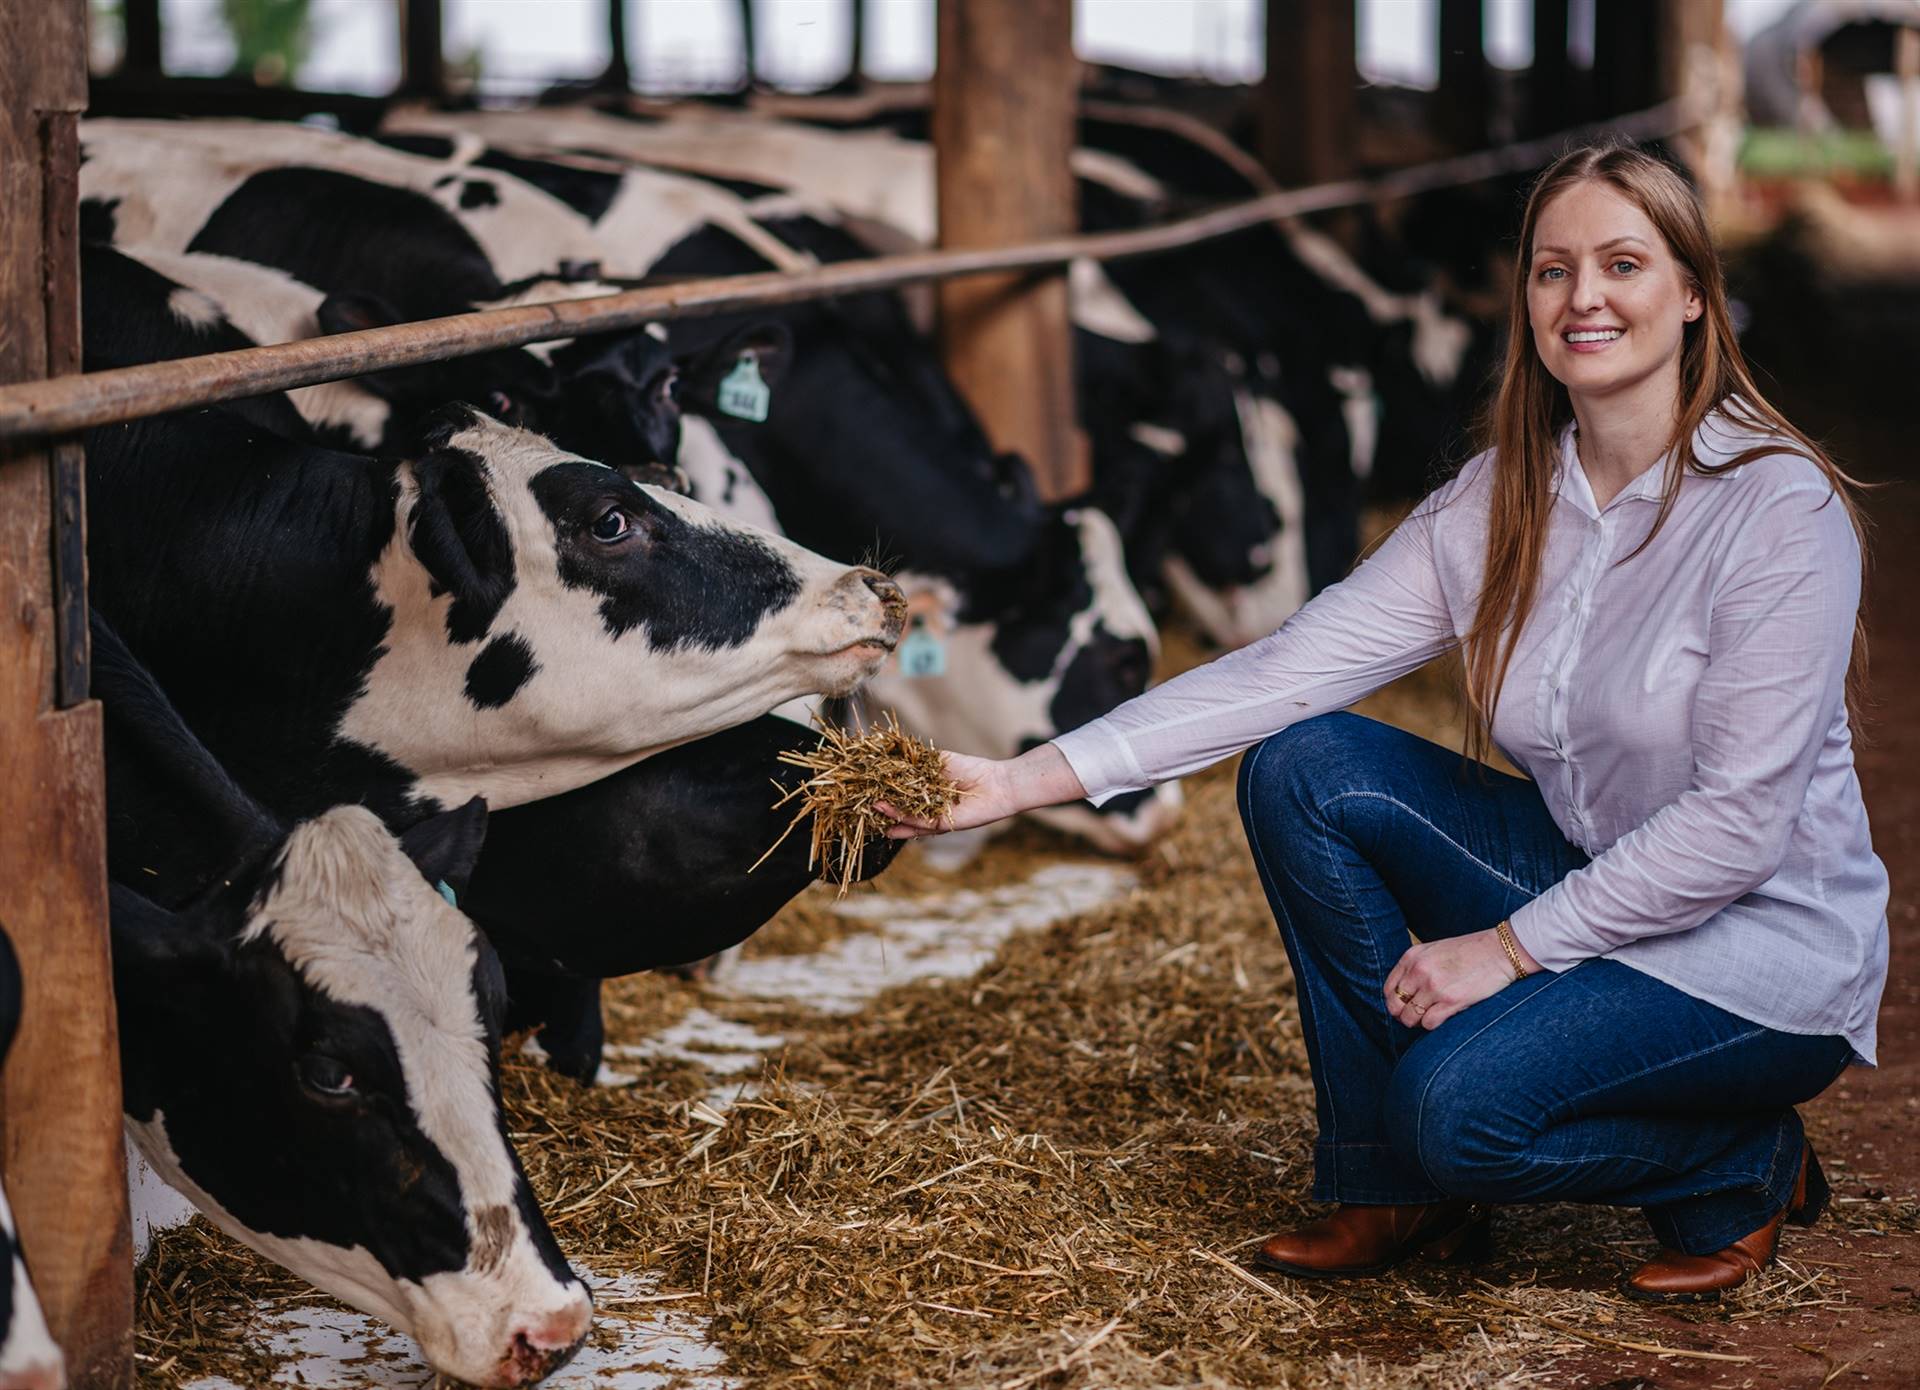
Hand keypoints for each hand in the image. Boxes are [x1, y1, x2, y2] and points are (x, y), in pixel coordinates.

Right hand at [879, 743, 1086, 838]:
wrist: (996, 783)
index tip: (862, 784)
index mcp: (923, 793)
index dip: (880, 790)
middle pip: (897, 810)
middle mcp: (924, 808)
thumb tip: (886, 751)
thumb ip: (912, 760)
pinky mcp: (940, 826)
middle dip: (878, 808)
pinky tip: (888, 810)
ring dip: (887, 814)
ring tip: (870, 807)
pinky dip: (902, 817)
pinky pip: (918, 823)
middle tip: (859, 802)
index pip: (897, 793)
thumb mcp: (934, 760)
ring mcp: (931, 818)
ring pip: (904, 819)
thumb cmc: (970, 768)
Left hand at [1383, 929, 1530, 1029]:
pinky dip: (1433, 1025)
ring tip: (1431, 1016)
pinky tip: (1443, 1017)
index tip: (1404, 1007)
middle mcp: (1419, 971)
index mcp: (1412, 957)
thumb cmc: (1470, 951)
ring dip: (1418, 1022)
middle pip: (1395, 1006)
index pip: (1389, 988)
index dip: (1394, 1002)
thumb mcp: (1435, 950)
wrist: (1500, 951)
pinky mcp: (1451, 1001)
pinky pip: (1429, 1023)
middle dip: (1403, 1015)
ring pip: (1410, 1018)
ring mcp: (1434, 986)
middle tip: (1416, 1016)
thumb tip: (1404, 993)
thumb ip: (1416, 967)